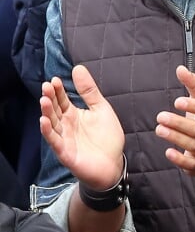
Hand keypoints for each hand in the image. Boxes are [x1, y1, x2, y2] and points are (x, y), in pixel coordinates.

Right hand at [39, 65, 125, 188]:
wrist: (113, 163)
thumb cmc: (106, 137)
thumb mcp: (100, 108)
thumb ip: (89, 91)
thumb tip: (78, 68)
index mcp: (74, 115)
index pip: (62, 100)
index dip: (59, 90)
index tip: (55, 79)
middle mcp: (66, 126)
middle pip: (55, 110)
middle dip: (50, 98)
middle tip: (47, 86)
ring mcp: (65, 139)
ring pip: (53, 124)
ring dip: (47, 112)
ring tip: (44, 100)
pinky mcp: (66, 153)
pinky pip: (55, 141)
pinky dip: (49, 132)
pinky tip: (44, 121)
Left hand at [155, 66, 194, 182]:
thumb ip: (193, 85)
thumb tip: (181, 69)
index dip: (193, 106)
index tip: (178, 101)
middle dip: (179, 123)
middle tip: (161, 116)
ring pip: (192, 145)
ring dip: (176, 137)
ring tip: (160, 129)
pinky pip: (190, 164)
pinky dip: (179, 159)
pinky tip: (168, 152)